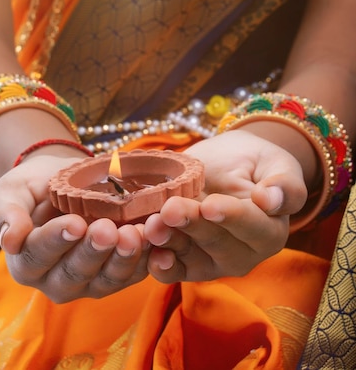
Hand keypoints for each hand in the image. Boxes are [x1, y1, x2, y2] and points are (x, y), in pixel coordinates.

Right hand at [0, 154, 149, 302]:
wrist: (61, 182)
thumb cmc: (30, 187)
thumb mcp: (9, 193)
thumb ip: (6, 214)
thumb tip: (10, 240)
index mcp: (26, 262)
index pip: (38, 256)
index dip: (56, 241)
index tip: (75, 223)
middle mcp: (55, 280)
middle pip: (74, 273)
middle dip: (94, 251)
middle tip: (108, 229)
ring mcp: (88, 282)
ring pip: (107, 280)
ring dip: (123, 259)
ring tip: (136, 233)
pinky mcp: (116, 275)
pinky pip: (132, 273)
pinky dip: (146, 258)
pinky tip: (156, 239)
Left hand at [144, 130, 307, 282]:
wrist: (228, 164)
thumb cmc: (256, 163)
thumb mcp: (277, 164)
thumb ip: (284, 185)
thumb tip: (270, 200)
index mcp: (270, 231)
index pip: (253, 227)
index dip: (231, 217)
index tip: (210, 205)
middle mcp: (244, 254)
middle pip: (217, 243)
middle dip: (192, 226)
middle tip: (170, 209)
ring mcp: (214, 262)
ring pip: (192, 259)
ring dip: (170, 243)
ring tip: (153, 225)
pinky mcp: (188, 264)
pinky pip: (174, 271)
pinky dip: (160, 265)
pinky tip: (150, 254)